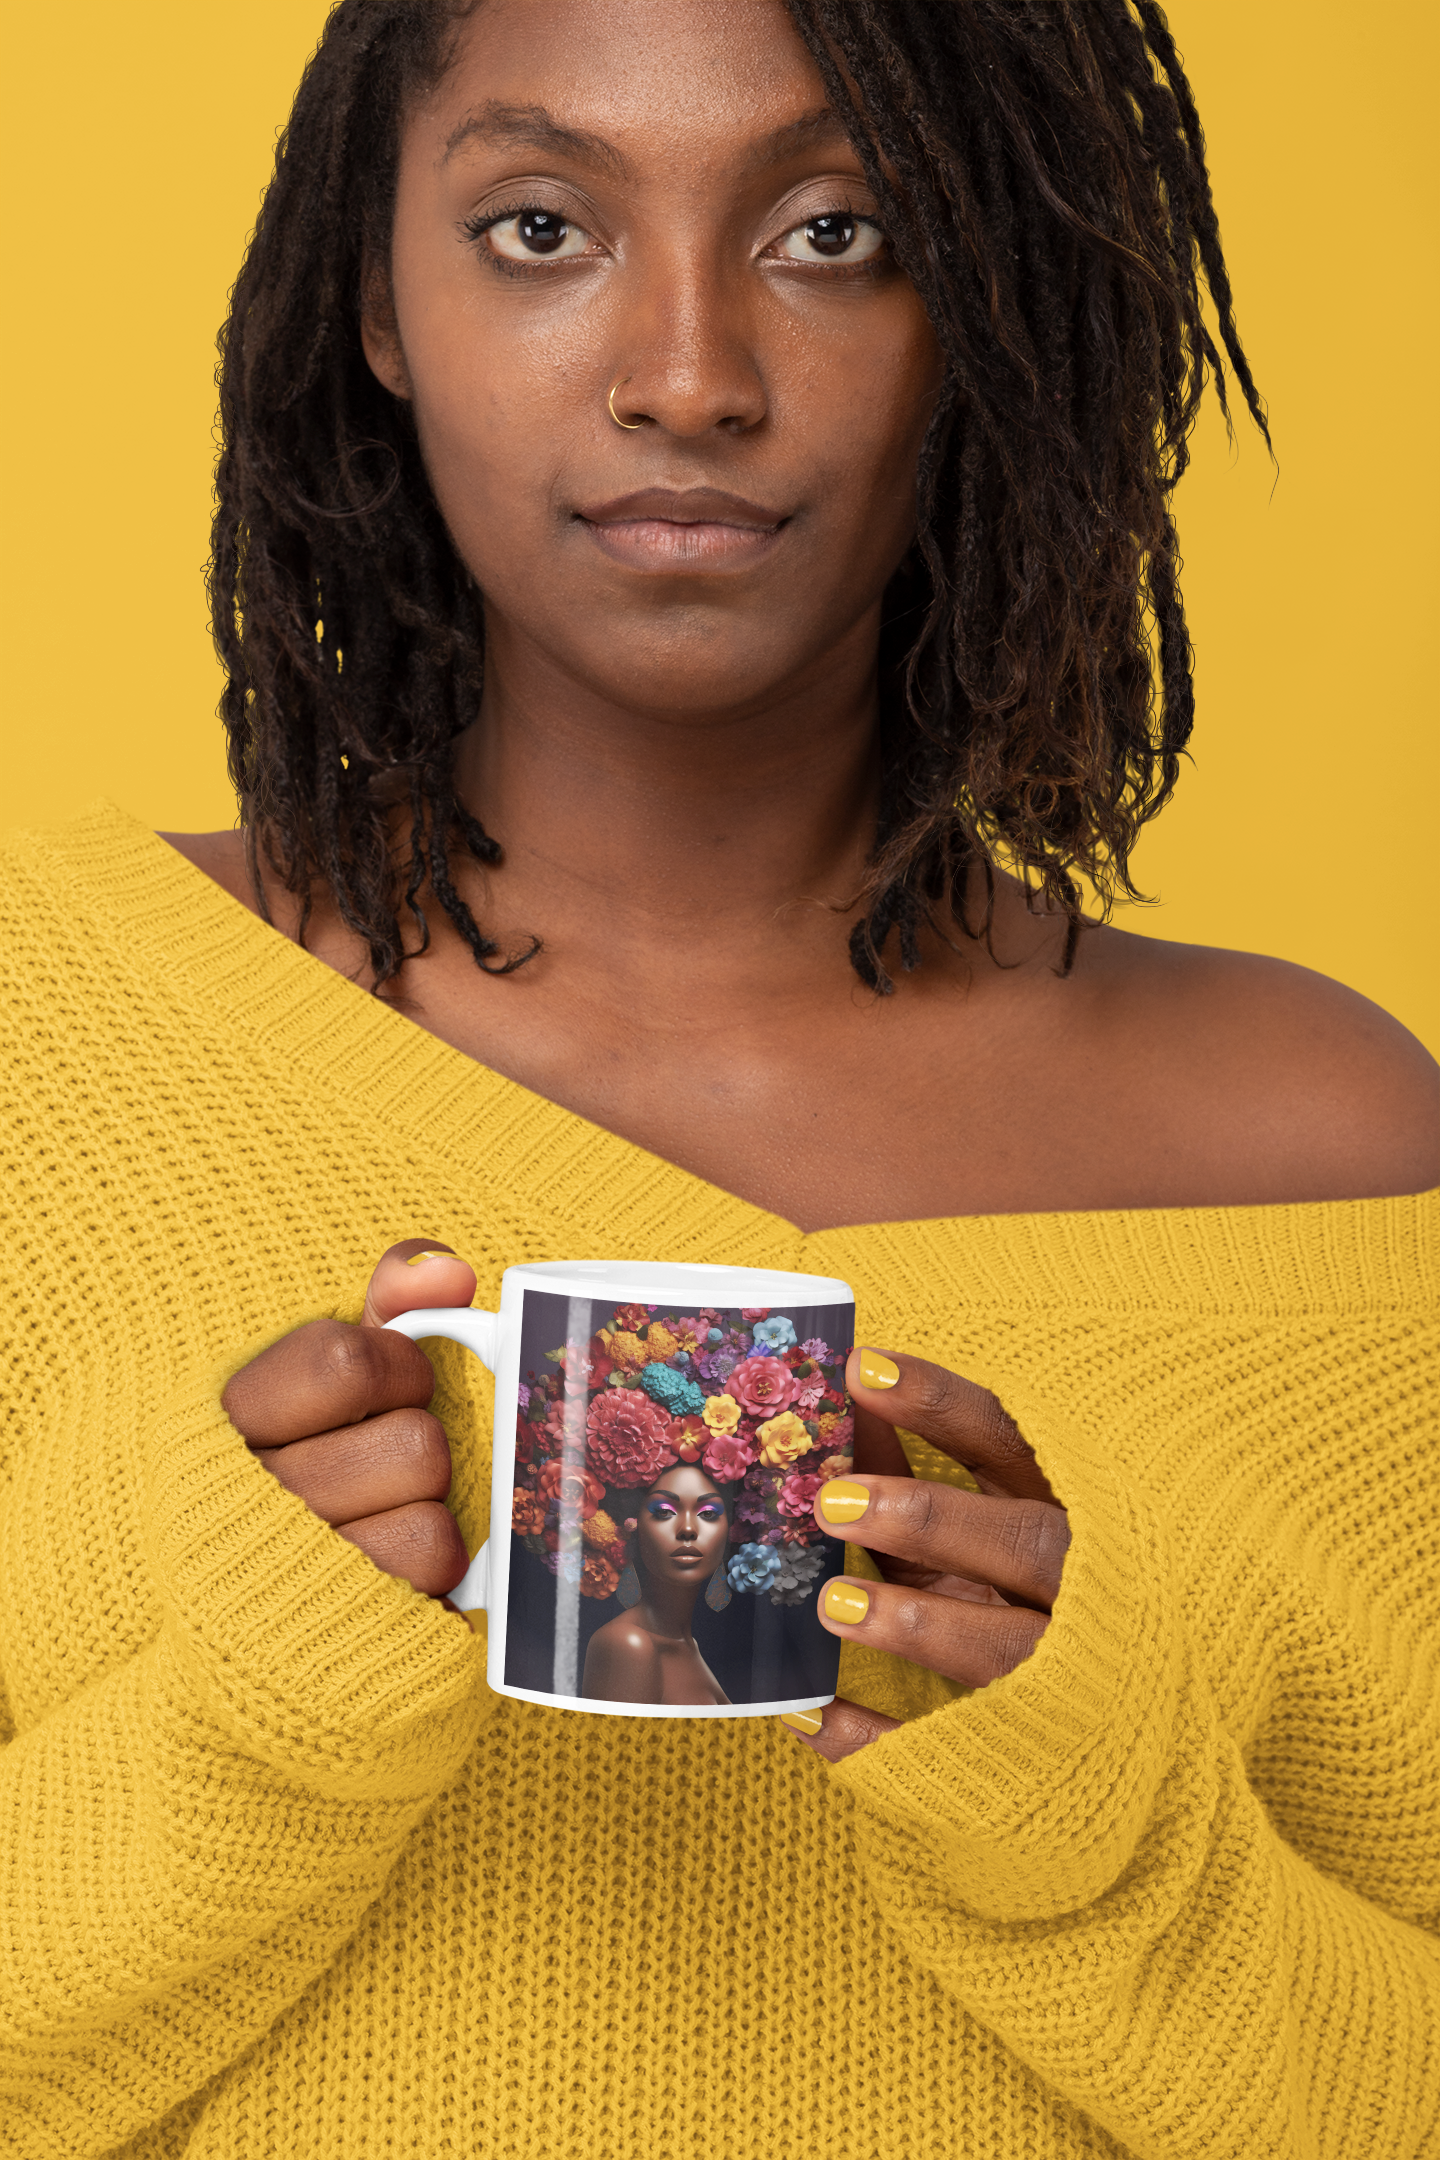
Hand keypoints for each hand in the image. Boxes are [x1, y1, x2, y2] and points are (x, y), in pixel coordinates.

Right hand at [221, 1239, 476, 1598]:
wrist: (256, 1612)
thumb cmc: (306, 1459)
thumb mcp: (323, 1371)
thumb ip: (386, 1305)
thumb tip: (446, 1275)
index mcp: (222, 1423)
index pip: (346, 1362)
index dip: (399, 1367)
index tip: (386, 1385)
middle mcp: (239, 1506)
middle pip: (413, 1447)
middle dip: (417, 1446)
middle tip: (380, 1463)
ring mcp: (284, 1582)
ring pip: (431, 1518)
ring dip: (425, 1511)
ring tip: (381, 1516)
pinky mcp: (335, 1636)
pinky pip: (432, 1580)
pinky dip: (431, 1569)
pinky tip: (391, 1567)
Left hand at [783, 1348, 1069, 1763]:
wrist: (1146, 1715)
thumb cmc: (1053, 1586)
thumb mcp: (1002, 1518)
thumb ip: (931, 1476)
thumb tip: (840, 1420)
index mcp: (1074, 1511)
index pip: (1012, 1444)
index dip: (940, 1405)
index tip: (861, 1371)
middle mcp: (1084, 1588)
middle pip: (1026, 1545)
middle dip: (931, 1521)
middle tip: (835, 1501)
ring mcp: (1067, 1673)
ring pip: (1006, 1649)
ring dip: (918, 1625)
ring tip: (830, 1608)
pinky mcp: (1030, 1746)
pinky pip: (952, 1749)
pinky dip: (878, 1739)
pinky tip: (808, 1713)